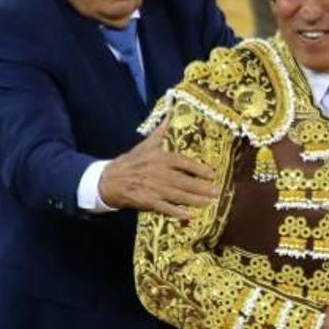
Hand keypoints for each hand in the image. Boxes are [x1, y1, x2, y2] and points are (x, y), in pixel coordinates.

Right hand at [99, 116, 217, 217]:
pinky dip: (176, 212)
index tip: (213, 174)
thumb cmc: (132, 161)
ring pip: (178, 195)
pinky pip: (165, 208)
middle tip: (218, 191)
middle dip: (202, 188)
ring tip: (210, 203)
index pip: (184, 163)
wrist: (110, 179)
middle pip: (185, 181)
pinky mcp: (147, 201)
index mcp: (160, 157)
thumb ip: (162, 131)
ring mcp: (154, 188)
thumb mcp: (146, 144)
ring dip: (195, 200)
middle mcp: (159, 173)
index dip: (200, 169)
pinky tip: (188, 216)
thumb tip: (171, 112)